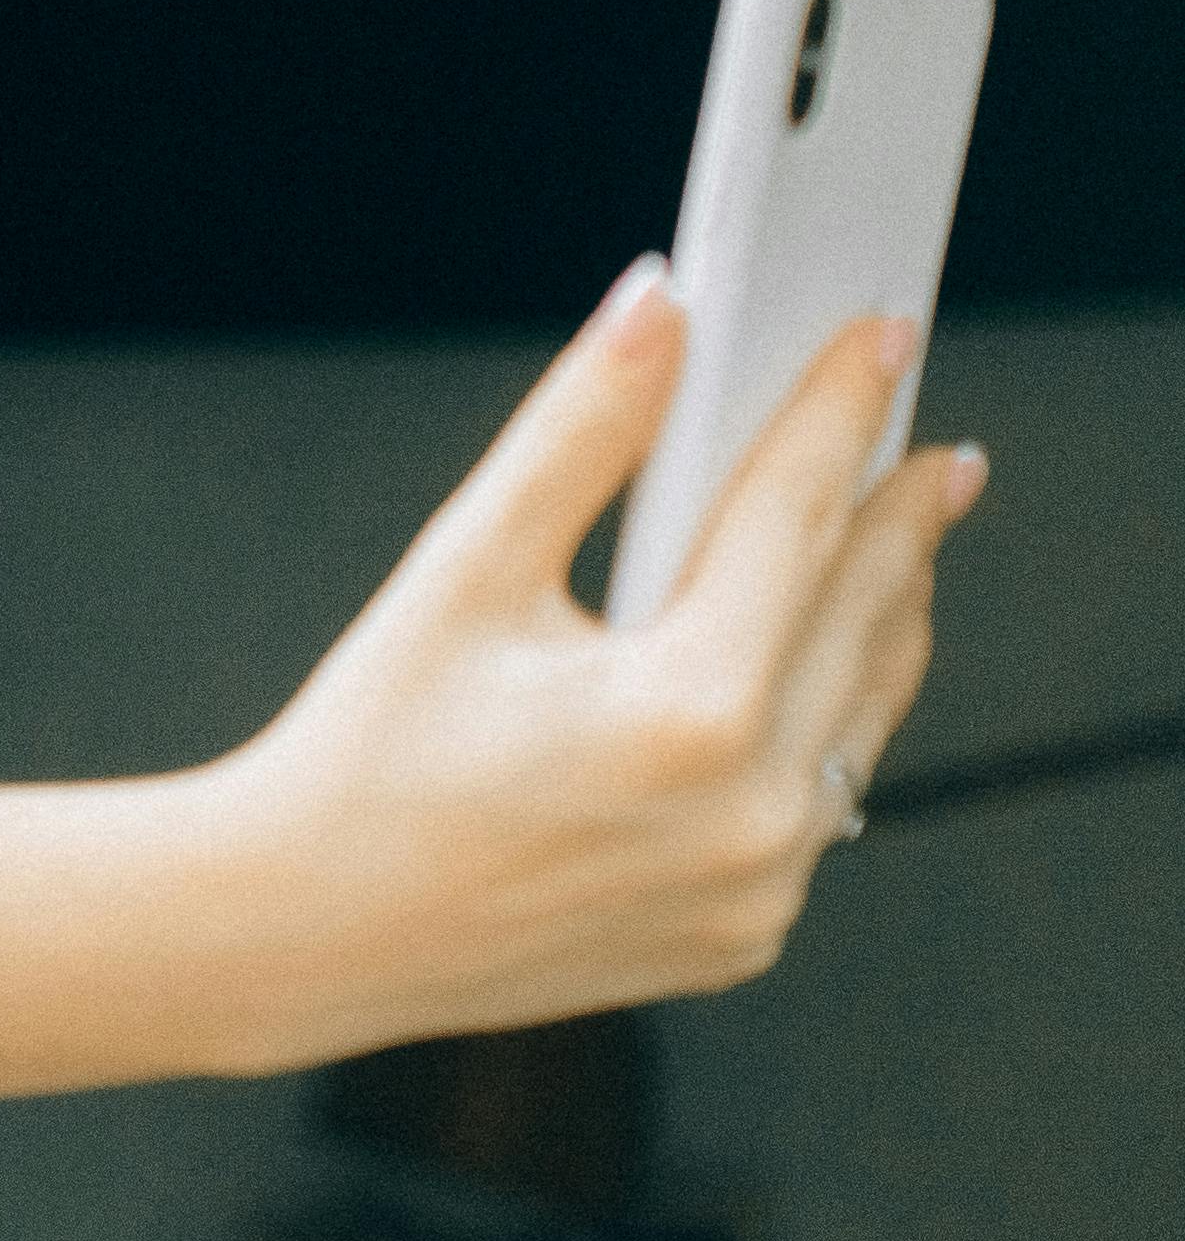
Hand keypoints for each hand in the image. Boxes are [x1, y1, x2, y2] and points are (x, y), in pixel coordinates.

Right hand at [243, 258, 984, 1051]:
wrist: (308, 935)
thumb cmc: (369, 751)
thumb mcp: (467, 570)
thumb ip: (583, 429)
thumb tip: (663, 305)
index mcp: (689, 712)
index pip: (799, 516)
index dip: (841, 408)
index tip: (881, 339)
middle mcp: (752, 814)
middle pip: (865, 611)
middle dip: (899, 515)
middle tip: (931, 451)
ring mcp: (760, 889)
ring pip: (867, 712)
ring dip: (878, 615)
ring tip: (886, 544)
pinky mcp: (745, 933)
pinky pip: (824, 799)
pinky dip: (824, 720)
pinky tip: (801, 668)